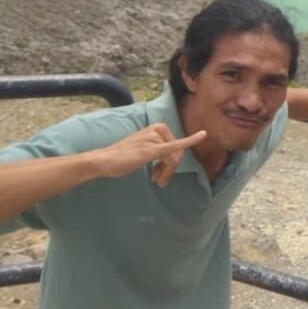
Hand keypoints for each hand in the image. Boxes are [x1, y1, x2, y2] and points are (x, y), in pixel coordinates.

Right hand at [90, 124, 205, 185]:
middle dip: (170, 169)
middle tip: (159, 180)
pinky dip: (191, 140)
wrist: (104, 161)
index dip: (172, 163)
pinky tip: (203, 135)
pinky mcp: (151, 149)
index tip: (166, 170)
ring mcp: (154, 138)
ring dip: (167, 173)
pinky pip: (175, 146)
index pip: (175, 146)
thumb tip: (173, 161)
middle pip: (177, 153)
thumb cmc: (122, 157)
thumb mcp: (144, 150)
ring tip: (157, 180)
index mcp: (157, 128)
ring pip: (174, 159)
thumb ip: (158, 151)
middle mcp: (157, 129)